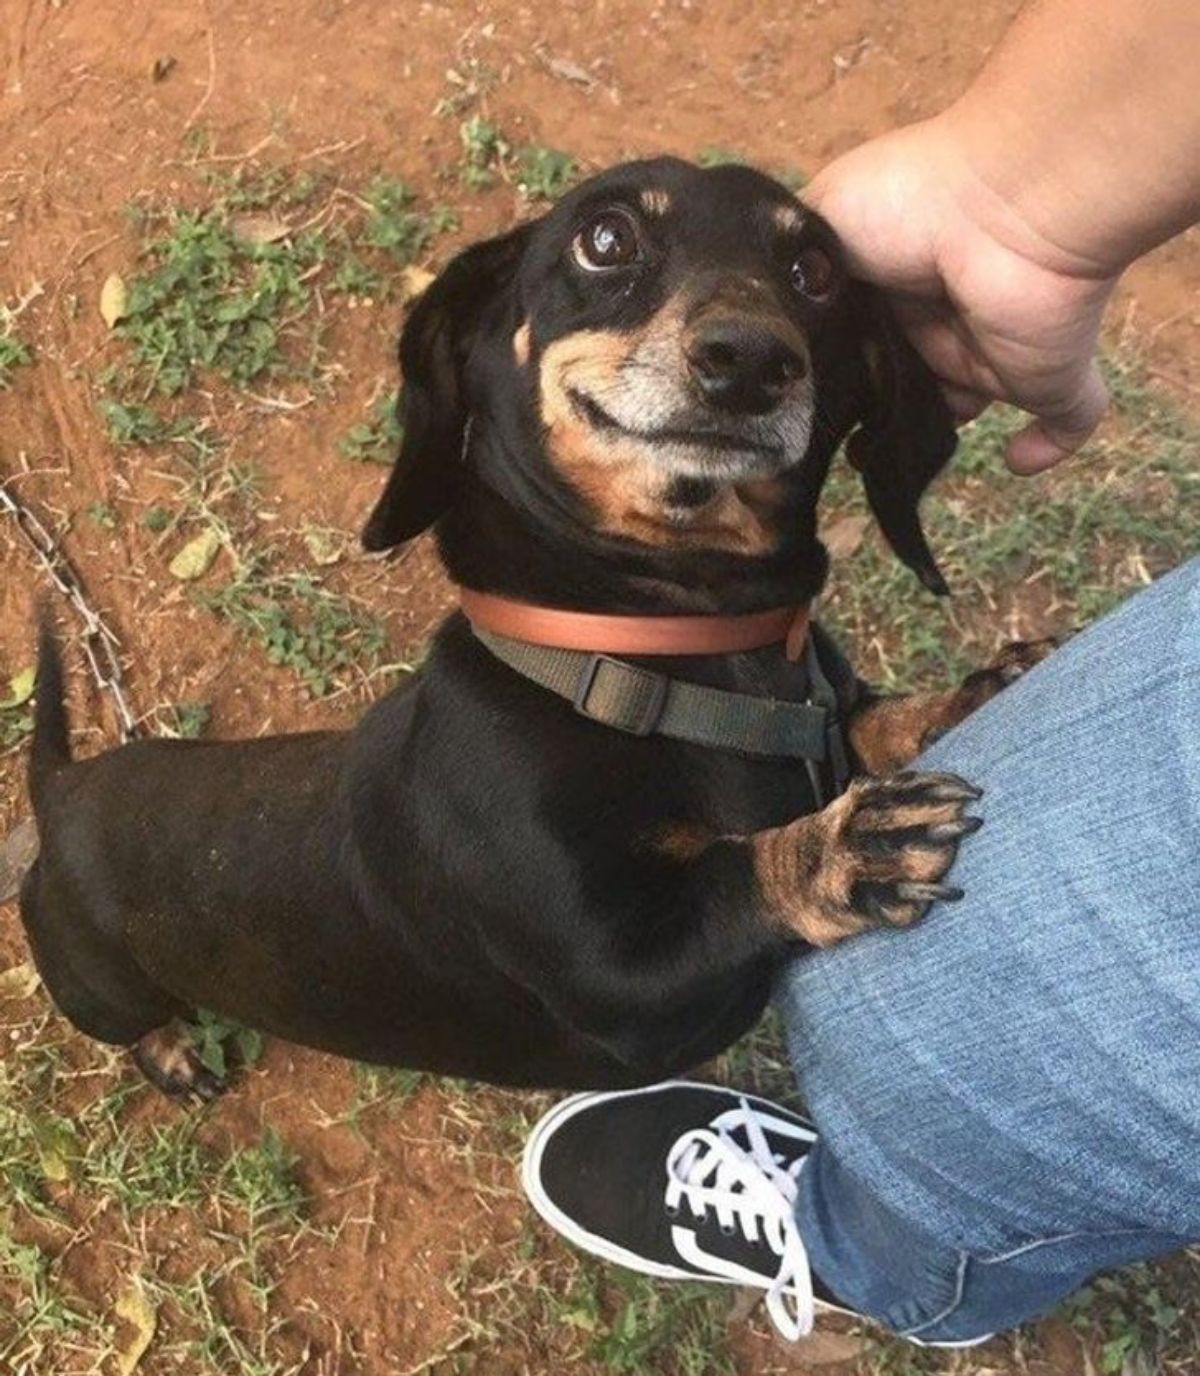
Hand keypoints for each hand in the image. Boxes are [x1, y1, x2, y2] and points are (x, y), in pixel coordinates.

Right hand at [806, 116, 1119, 473]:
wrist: (1002, 204)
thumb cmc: (909, 198)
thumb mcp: (819, 217)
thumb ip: (792, 267)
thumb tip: (765, 312)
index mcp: (893, 282)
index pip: (860, 342)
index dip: (833, 375)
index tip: (796, 408)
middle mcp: (942, 319)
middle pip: (904, 384)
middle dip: (872, 416)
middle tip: (831, 445)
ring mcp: (997, 349)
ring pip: (960, 411)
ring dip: (928, 439)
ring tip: (881, 463)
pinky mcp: (1048, 376)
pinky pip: (1064, 423)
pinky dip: (1048, 446)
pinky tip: (1016, 461)